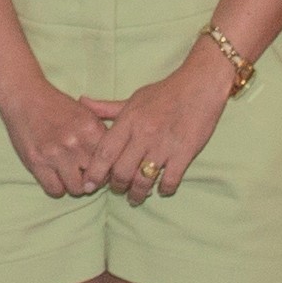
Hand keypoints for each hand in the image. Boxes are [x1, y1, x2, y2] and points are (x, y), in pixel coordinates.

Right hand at [0, 75, 114, 198]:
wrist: (24, 96)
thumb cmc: (56, 105)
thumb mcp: (85, 112)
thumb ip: (100, 133)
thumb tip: (112, 159)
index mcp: (91, 128)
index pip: (110, 162)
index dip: (106, 168)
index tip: (99, 168)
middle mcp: (76, 143)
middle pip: (96, 178)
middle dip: (91, 179)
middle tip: (84, 173)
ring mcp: (56, 154)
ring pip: (76, 188)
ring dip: (74, 185)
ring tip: (69, 176)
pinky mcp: (37, 162)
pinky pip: (55, 190)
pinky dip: (56, 187)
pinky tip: (54, 177)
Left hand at [92, 47, 238, 205]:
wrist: (199, 86)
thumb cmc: (164, 92)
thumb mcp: (133, 98)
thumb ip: (107, 107)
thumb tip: (81, 102)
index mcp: (129, 121)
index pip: (105, 153)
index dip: (95, 173)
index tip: (89, 185)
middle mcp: (143, 134)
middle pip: (122, 172)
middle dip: (117, 186)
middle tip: (117, 190)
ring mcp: (164, 145)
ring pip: (144, 180)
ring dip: (138, 193)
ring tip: (136, 197)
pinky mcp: (185, 153)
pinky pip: (170, 180)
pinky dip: (164, 189)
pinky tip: (161, 188)